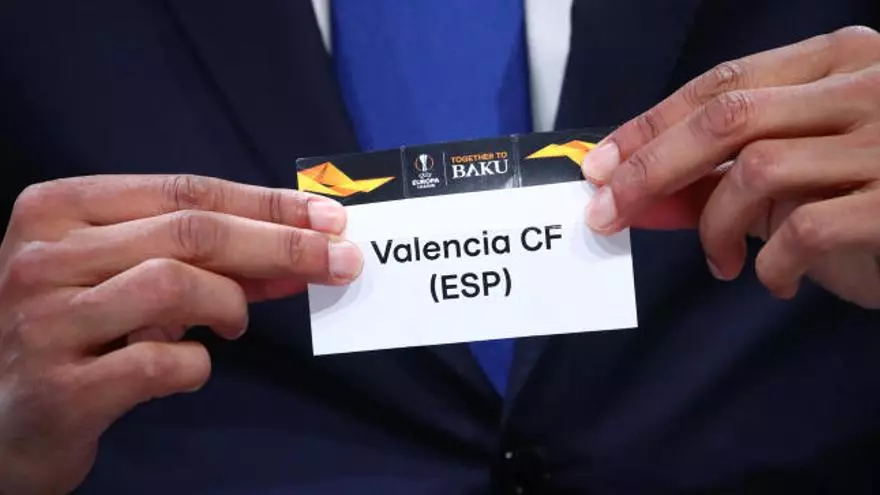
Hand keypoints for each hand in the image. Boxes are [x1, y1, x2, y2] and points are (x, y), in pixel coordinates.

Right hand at [0, 175, 361, 493]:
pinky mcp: (59, 388)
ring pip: (175, 284)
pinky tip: (188, 365)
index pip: (185, 191)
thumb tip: (303, 249)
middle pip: (191, 232)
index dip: (267, 204)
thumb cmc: (77, 330)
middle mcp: (44, 256)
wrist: (0, 417)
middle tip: (342, 261)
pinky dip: (196, 365)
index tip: (329, 219)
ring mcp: (45, 321)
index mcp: (58, 209)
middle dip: (282, 244)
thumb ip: (205, 257)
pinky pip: (160, 363)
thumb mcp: (127, 276)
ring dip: (230, 304)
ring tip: (234, 324)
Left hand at [582, 25, 879, 307]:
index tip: (599, 163)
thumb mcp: (812, 159)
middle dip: (650, 169)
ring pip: (756, 171)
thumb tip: (640, 185)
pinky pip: (804, 230)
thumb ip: (738, 162)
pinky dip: (770, 263)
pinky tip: (772, 280)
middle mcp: (868, 87)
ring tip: (721, 261)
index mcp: (841, 61)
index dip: (651, 124)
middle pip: (726, 119)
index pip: (723, 84)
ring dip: (715, 226)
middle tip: (608, 214)